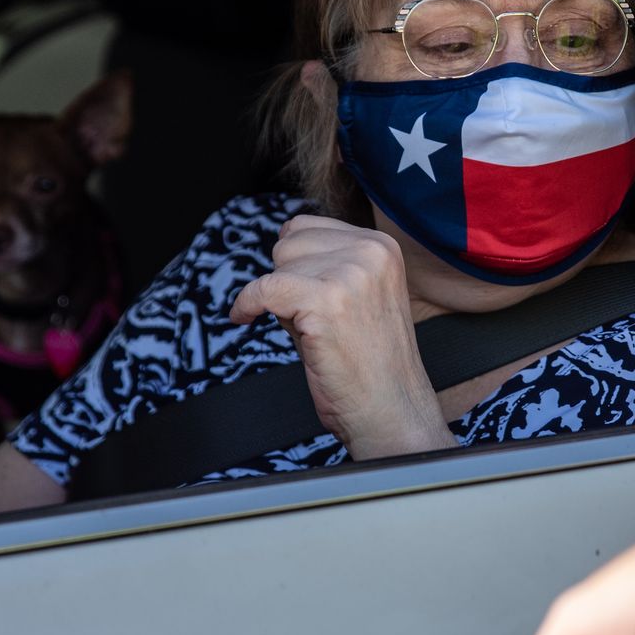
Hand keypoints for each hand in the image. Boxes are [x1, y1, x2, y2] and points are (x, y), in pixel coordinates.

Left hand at [229, 214, 454, 457]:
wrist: (390, 408)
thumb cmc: (369, 362)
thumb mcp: (355, 295)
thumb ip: (325, 266)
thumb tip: (279, 243)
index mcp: (382, 246)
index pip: (310, 226)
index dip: (292, 261)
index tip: (288, 288)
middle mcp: (371, 252)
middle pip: (289, 242)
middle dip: (288, 278)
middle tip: (309, 318)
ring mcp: (350, 273)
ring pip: (278, 264)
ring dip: (281, 297)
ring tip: (310, 329)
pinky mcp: (325, 300)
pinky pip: (263, 290)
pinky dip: (246, 304)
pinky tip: (244, 318)